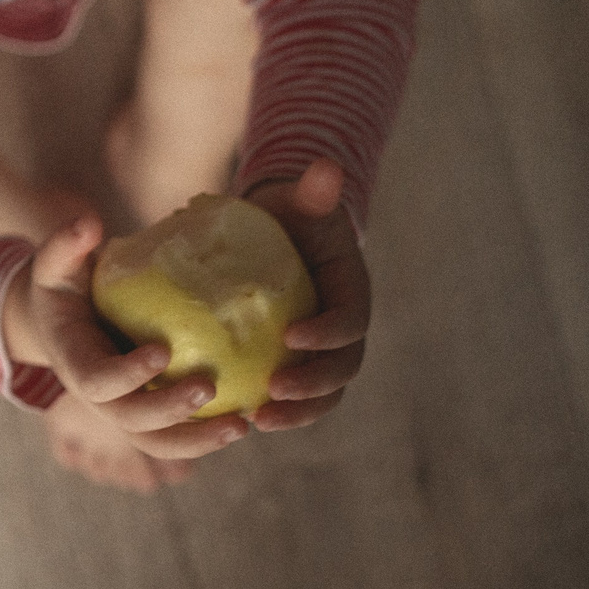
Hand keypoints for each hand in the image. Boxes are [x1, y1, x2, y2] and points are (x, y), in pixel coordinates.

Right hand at [24, 215, 253, 461]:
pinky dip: (207, 437)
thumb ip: (66, 244)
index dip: (126, 374)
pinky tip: (245, 421)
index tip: (161, 352)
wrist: (64, 322)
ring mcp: (123, 411)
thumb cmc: (64, 286)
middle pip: (131, 420)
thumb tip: (89, 222)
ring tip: (241, 425)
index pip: (96, 380)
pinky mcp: (148, 414)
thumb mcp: (56, 263)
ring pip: (157, 441)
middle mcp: (98, 398)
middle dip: (170, 410)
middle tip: (209, 386)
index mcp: (75, 363)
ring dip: (198, 440)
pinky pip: (176, 437)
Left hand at [240, 158, 370, 431]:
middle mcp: (342, 330)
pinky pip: (291, 395)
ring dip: (296, 413)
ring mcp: (322, 351)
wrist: (288, 236)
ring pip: (321, 394)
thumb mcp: (305, 200)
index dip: (328, 333)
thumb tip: (326, 168)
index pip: (350, 321)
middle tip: (272, 393)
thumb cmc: (295, 216)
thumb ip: (316, 191)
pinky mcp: (296, 363)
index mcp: (351, 294)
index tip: (292, 335)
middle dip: (312, 388)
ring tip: (258, 420)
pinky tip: (237, 418)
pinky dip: (273, 410)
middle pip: (340, 370)